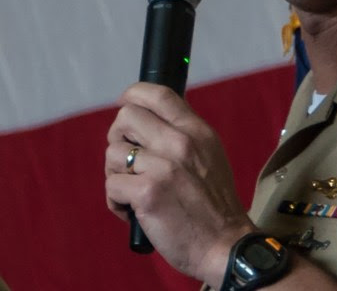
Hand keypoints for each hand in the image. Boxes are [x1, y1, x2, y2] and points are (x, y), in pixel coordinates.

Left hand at [105, 82, 254, 284]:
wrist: (224, 242)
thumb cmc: (214, 201)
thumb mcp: (210, 152)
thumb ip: (184, 133)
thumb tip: (150, 119)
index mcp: (196, 130)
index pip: (159, 94)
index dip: (134, 94)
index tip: (126, 104)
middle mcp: (180, 142)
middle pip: (126, 117)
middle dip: (117, 136)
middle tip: (126, 158)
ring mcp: (163, 167)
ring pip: (113, 153)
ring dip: (114, 173)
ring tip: (131, 188)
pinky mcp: (148, 194)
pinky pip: (112, 186)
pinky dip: (115, 201)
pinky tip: (130, 209)